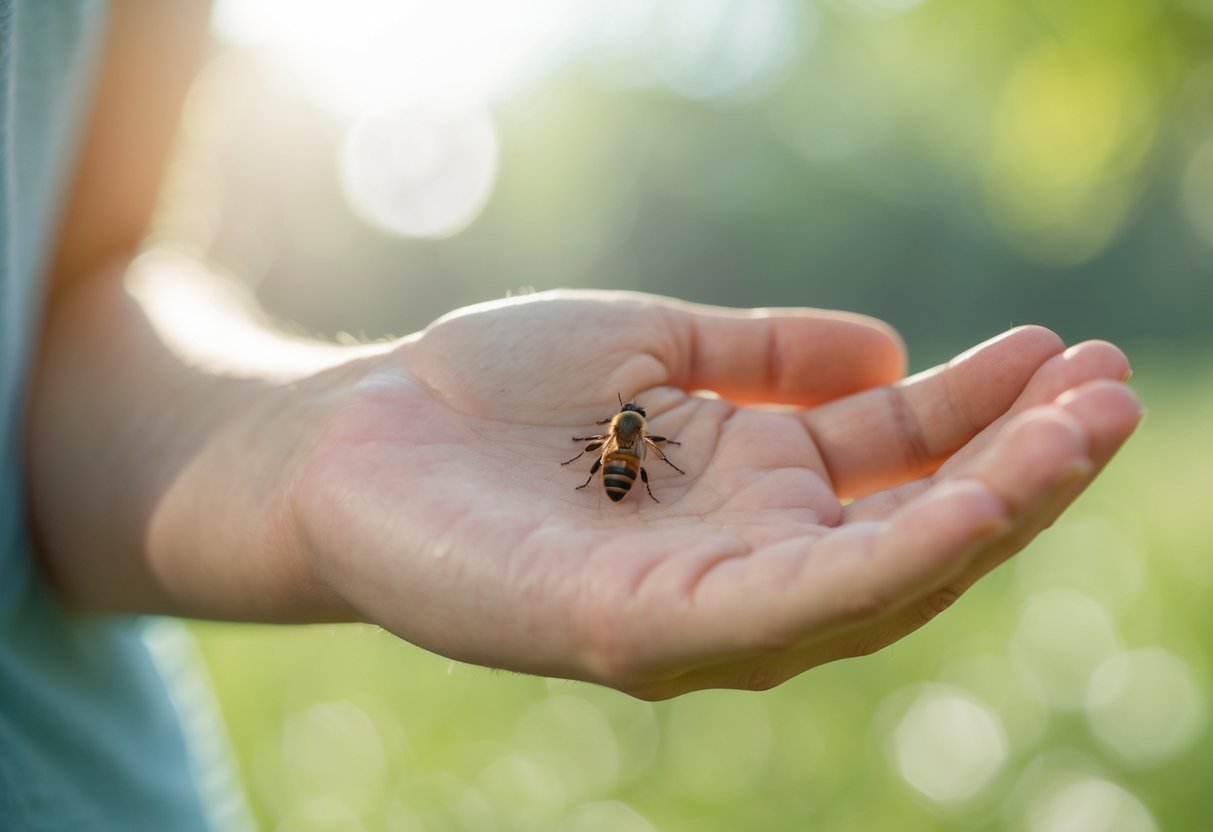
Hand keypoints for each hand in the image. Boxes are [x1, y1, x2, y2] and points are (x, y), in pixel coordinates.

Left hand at [293, 290, 1139, 698]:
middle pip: (912, 528)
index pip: (898, 462)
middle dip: (1021, 466)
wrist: (351, 433)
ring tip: (1082, 431)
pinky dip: (885, 563)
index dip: (986, 413)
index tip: (1068, 352)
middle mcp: (745, 560)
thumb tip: (888, 348)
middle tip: (1116, 394)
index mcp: (752, 491)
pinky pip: (789, 607)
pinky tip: (974, 508)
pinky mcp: (640, 632)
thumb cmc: (493, 395)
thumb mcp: (660, 347)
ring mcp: (700, 608)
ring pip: (876, 576)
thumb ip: (768, 358)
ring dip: (988, 510)